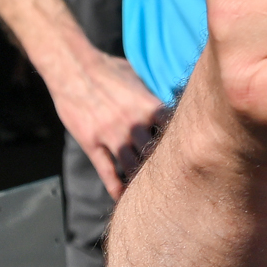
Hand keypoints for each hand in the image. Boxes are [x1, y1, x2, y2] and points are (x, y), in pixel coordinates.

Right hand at [60, 47, 172, 196]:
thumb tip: (174, 98)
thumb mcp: (138, 78)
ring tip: (154, 196)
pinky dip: (116, 188)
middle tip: (179, 185)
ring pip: (133, 167)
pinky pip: (106, 172)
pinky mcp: (91, 143)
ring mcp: (112, 135)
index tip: (193, 159)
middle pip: (157, 155)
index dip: (186, 147)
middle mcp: (134, 124)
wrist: (72, 67)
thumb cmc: (108, 68)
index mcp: (150, 106)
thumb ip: (154, 95)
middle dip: (168, 169)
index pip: (176, 133)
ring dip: (143, 181)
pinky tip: (123, 199)